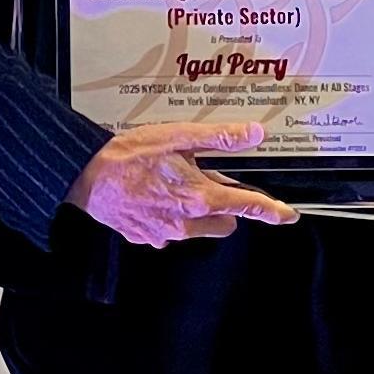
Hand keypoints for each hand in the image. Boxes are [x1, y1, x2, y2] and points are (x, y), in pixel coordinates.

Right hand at [65, 121, 300, 247]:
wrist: (86, 176)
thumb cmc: (130, 155)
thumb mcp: (178, 137)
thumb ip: (219, 138)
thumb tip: (253, 134)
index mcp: (199, 197)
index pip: (246, 206)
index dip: (270, 211)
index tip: (287, 215)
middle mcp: (186, 223)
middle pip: (225, 222)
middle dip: (225, 206)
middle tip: (204, 178)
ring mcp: (166, 235)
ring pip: (197, 227)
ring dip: (195, 209)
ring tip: (171, 182)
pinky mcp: (147, 239)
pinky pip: (170, 230)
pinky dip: (169, 215)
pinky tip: (153, 194)